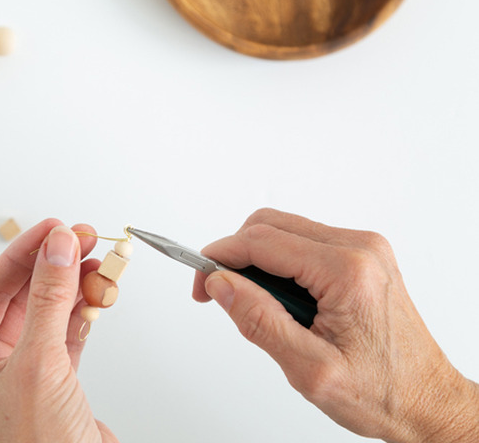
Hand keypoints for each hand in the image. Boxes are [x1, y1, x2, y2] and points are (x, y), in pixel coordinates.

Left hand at [0, 219, 117, 442]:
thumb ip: (48, 301)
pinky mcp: (57, 380)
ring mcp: (25, 372)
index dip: (22, 254)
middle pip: (22, 296)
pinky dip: (86, 309)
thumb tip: (57, 249)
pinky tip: (100, 291)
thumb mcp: (38, 366)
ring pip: (49, 311)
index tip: (52, 229)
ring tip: (99, 260)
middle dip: (53, 266)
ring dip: (75, 285)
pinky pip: (69, 331)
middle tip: (81, 238)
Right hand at [193, 209, 478, 442]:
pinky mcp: (361, 256)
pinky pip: (302, 242)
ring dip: (256, 260)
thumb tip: (219, 283)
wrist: (427, 402)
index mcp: (347, 271)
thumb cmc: (383, 392)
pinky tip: (282, 301)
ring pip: (283, 230)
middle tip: (216, 293)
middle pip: (269, 225)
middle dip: (233, 255)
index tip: (200, 283)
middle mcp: (359, 248)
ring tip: (256, 306)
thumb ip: (259, 321)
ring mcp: (363, 249)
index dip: (219, 258)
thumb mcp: (310, 369)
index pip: (261, 241)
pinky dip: (278, 264)